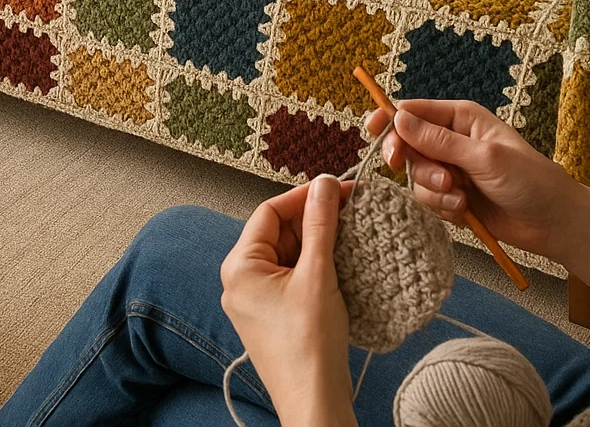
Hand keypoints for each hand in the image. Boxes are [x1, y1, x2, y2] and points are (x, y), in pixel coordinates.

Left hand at [220, 176, 358, 426]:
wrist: (315, 404)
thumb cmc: (309, 348)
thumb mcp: (317, 274)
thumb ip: (320, 225)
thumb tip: (324, 185)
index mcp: (239, 266)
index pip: (269, 211)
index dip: (303, 196)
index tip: (334, 189)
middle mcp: (241, 280)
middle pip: (278, 231)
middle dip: (313, 220)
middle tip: (348, 209)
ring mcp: (256, 299)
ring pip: (288, 253)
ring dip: (318, 243)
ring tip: (350, 235)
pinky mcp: (273, 314)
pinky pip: (292, 275)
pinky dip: (316, 265)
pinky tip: (341, 262)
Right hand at [366, 99, 581, 262]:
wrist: (553, 223)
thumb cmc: (529, 179)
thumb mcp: (484, 156)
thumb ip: (438, 140)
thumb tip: (398, 119)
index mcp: (459, 117)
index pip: (411, 111)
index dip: (389, 120)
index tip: (372, 132)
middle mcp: (449, 139)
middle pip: (406, 145)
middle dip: (417, 164)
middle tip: (438, 178)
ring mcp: (449, 169)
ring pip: (415, 176)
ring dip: (434, 190)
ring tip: (462, 197)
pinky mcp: (450, 196)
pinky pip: (426, 199)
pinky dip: (442, 207)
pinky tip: (466, 210)